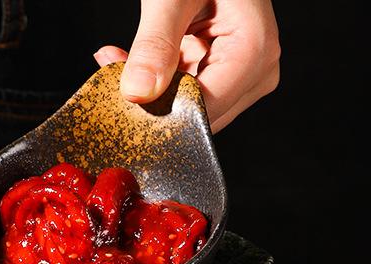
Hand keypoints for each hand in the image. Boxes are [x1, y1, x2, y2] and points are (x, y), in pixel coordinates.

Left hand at [94, 0, 279, 131]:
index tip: (122, 93)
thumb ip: (155, 42)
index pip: (201, 110)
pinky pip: (185, 94)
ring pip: (184, 108)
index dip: (159, 109)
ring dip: (148, 90)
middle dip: (150, 99)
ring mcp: (244, 77)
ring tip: (119, 56)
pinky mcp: (226, 75)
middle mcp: (257, 72)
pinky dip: (155, 80)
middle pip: (194, 114)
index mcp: (255, 52)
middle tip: (113, 66)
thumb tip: (139, 92)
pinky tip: (131, 58)